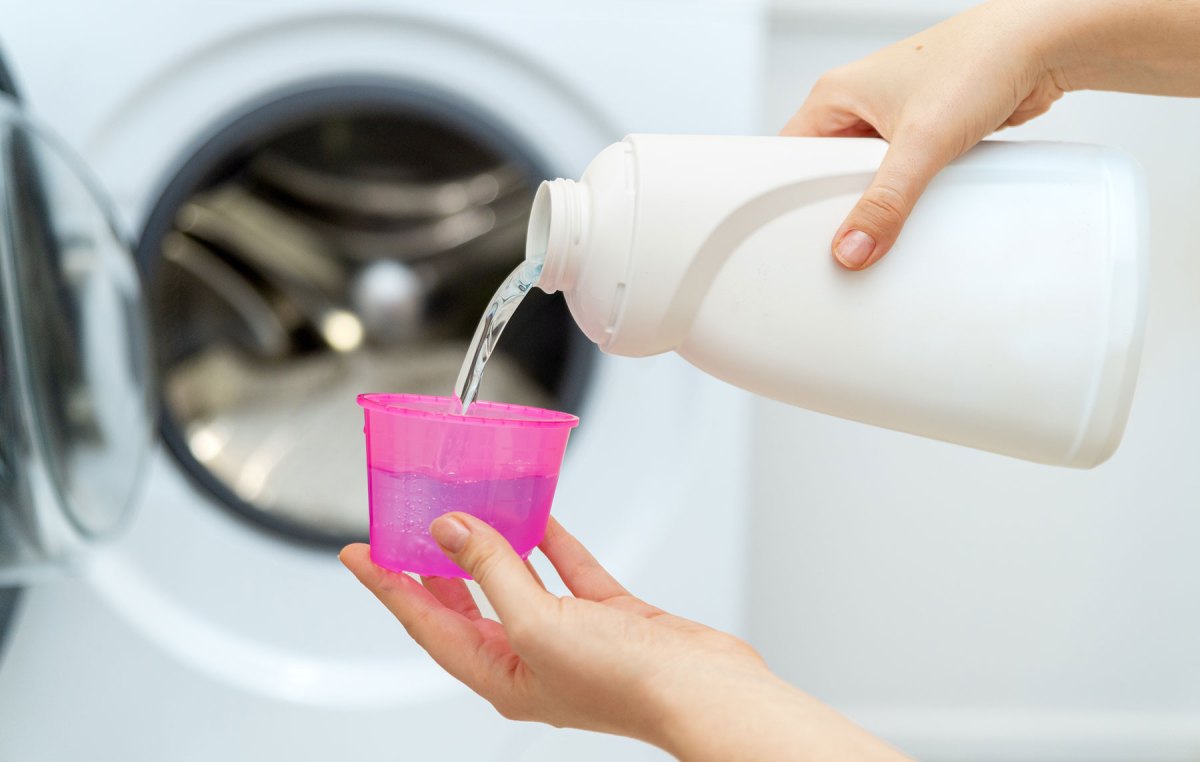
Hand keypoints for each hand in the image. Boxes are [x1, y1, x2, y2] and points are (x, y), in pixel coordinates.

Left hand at [341, 514, 907, 760]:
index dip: (389, 588)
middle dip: (433, 568)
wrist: (701, 689)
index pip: (428, 623)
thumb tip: (450, 530)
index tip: (358, 555)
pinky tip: (538, 514)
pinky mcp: (606, 617)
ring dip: (492, 546)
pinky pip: (566, 571)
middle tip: (404, 530)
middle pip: (466, 605)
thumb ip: (492, 570)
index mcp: (501, 675)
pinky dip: (550, 542)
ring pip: (517, 582)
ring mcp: (569, 637)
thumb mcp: (536, 622)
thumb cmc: (623, 682)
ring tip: (466, 511)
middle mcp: (530, 658)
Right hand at [782, 0, 1065, 269]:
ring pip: (865, 177)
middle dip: (839, 204)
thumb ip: (886, 203)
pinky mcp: (923, 133)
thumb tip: (854, 247)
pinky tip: (915, 205)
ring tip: (885, 217)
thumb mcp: (922, 142)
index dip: (790, 197)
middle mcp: (858, 104)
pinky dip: (906, 194)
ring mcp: (891, 119)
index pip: (789, 156)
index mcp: (835, 94)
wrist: (1042, 46)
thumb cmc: (980, 60)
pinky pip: (899, 176)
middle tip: (848, 232)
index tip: (799, 233)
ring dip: (878, 199)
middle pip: (826, 173)